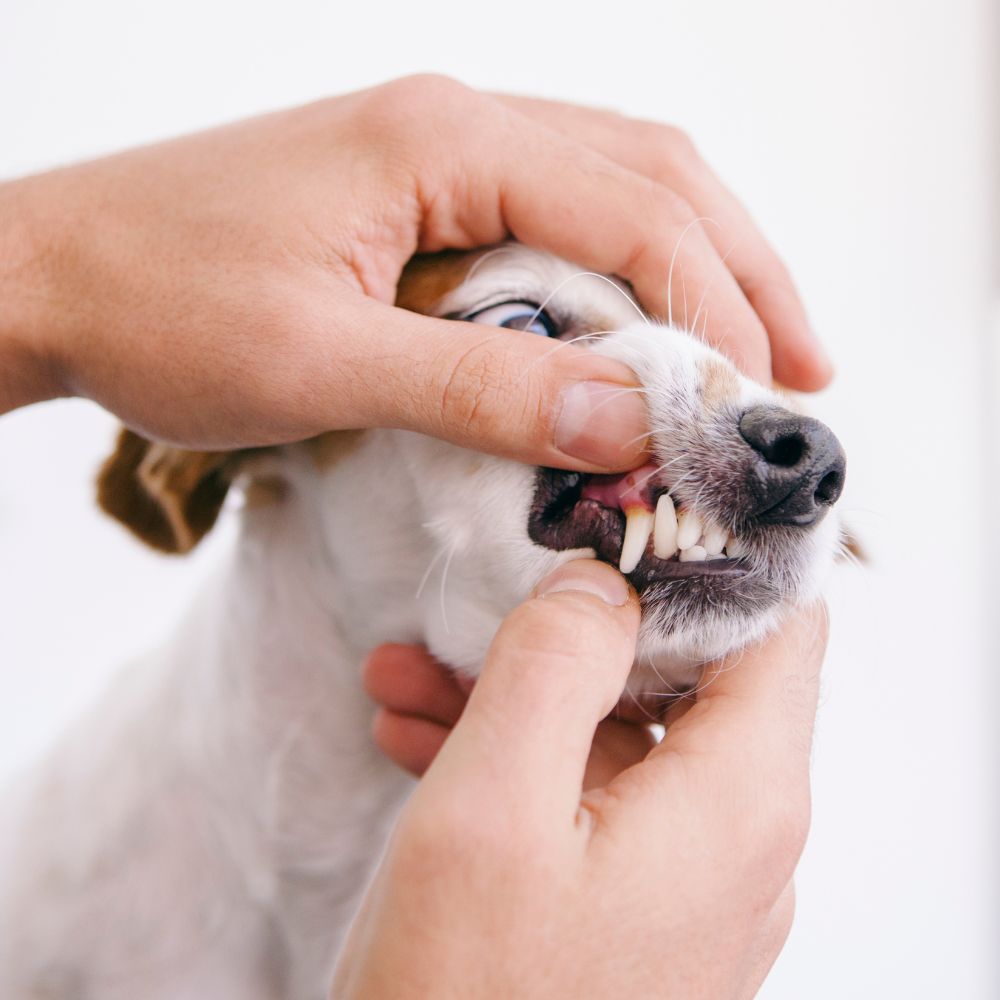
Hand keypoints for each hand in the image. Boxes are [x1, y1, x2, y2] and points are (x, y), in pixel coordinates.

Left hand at [0, 75, 829, 470]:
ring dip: (695, 267)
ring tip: (753, 348)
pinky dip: (620, 276)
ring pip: (614, 188)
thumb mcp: (326, 362)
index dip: (715, 307)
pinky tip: (642, 329)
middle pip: (653, 176)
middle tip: (804, 366)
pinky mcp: (419, 201)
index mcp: (445, 140)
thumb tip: (632, 418)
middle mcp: (458, 125)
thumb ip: (484, 387)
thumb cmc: (161, 305)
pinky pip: (553, 222)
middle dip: (742, 270)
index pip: (635, 212)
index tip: (753, 402)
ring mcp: (440, 157)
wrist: (51, 275)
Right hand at [339, 559, 826, 997]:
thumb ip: (554, 661)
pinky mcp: (636, 905)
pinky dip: (518, 757)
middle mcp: (738, 835)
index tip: (628, 511)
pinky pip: (590, 796)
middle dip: (575, 627)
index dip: (713, 552)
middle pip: (685, 673)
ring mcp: (688, 877)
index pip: (779, 623)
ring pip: (619, 732)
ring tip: (412, 671)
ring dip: (522, 693)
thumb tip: (600, 579)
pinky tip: (422, 737)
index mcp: (739, 798)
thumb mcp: (493, 806)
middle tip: (485, 600)